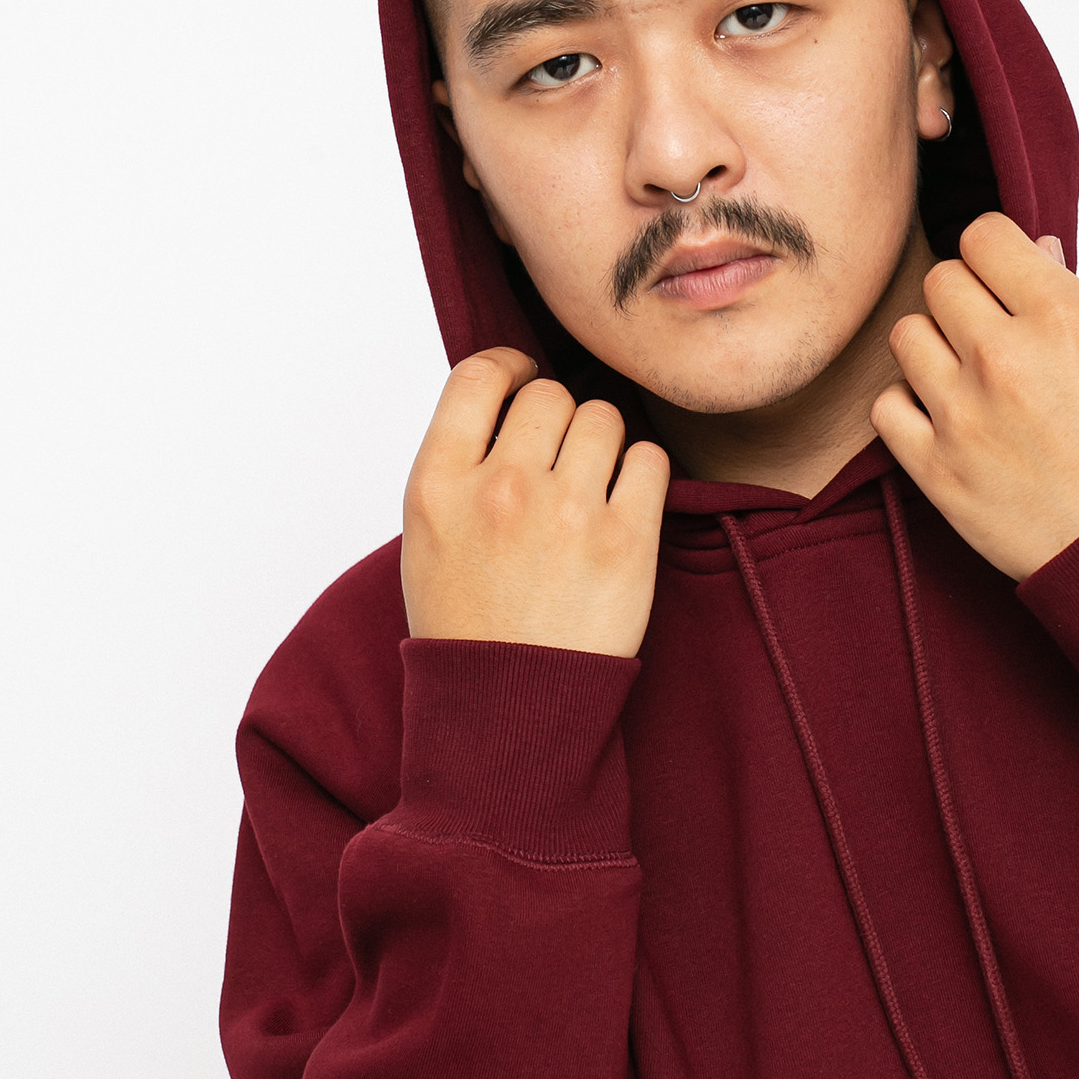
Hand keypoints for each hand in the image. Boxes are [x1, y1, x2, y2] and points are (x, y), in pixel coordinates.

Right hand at [402, 347, 670, 654]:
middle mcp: (500, 487)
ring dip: (603, 443)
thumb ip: (460, 466)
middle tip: (561, 459)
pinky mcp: (626, 542)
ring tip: (592, 486)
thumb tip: (508, 406)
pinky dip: (641, 472)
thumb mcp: (428, 537)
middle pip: (549, 395)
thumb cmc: (467, 626)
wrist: (508, 709)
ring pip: (603, 418)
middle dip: (559, 419)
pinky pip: (650, 459)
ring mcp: (565, 512)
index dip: (509, 368)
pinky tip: (624, 503)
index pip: (478, 375)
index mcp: (438, 483)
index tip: (523, 382)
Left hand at [871, 213, 1078, 581]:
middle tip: (988, 334)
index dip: (992, 254)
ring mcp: (963, 414)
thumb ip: (1067, 299)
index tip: (1002, 280)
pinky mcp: (934, 468)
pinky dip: (907, 409)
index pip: (984, 236)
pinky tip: (941, 420)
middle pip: (940, 280)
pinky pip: (885, 407)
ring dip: (931, 349)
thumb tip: (1033, 250)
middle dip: (963, 299)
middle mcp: (1005, 357)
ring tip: (965, 378)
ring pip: (906, 336)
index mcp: (1060, 318)